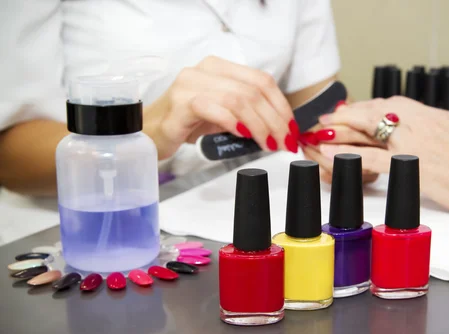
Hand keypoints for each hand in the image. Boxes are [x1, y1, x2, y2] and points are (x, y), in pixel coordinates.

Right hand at [143, 56, 298, 158]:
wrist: (149, 132)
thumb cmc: (187, 123)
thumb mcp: (224, 114)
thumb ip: (248, 113)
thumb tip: (281, 128)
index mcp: (220, 67)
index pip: (262, 81)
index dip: (282, 106)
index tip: (292, 130)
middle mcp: (205, 70)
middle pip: (254, 91)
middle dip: (276, 120)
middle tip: (285, 143)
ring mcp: (191, 83)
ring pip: (239, 99)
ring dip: (260, 125)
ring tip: (268, 144)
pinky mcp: (180, 102)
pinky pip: (214, 108)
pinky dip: (233, 122)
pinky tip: (243, 135)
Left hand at [304, 97, 448, 221]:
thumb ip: (436, 133)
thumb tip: (423, 136)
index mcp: (431, 115)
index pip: (390, 105)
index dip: (366, 108)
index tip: (352, 112)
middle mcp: (418, 123)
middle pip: (373, 111)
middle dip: (347, 114)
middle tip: (328, 119)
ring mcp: (411, 142)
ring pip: (366, 129)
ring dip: (340, 129)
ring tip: (322, 131)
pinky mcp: (408, 165)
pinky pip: (368, 155)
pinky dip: (345, 153)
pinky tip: (329, 152)